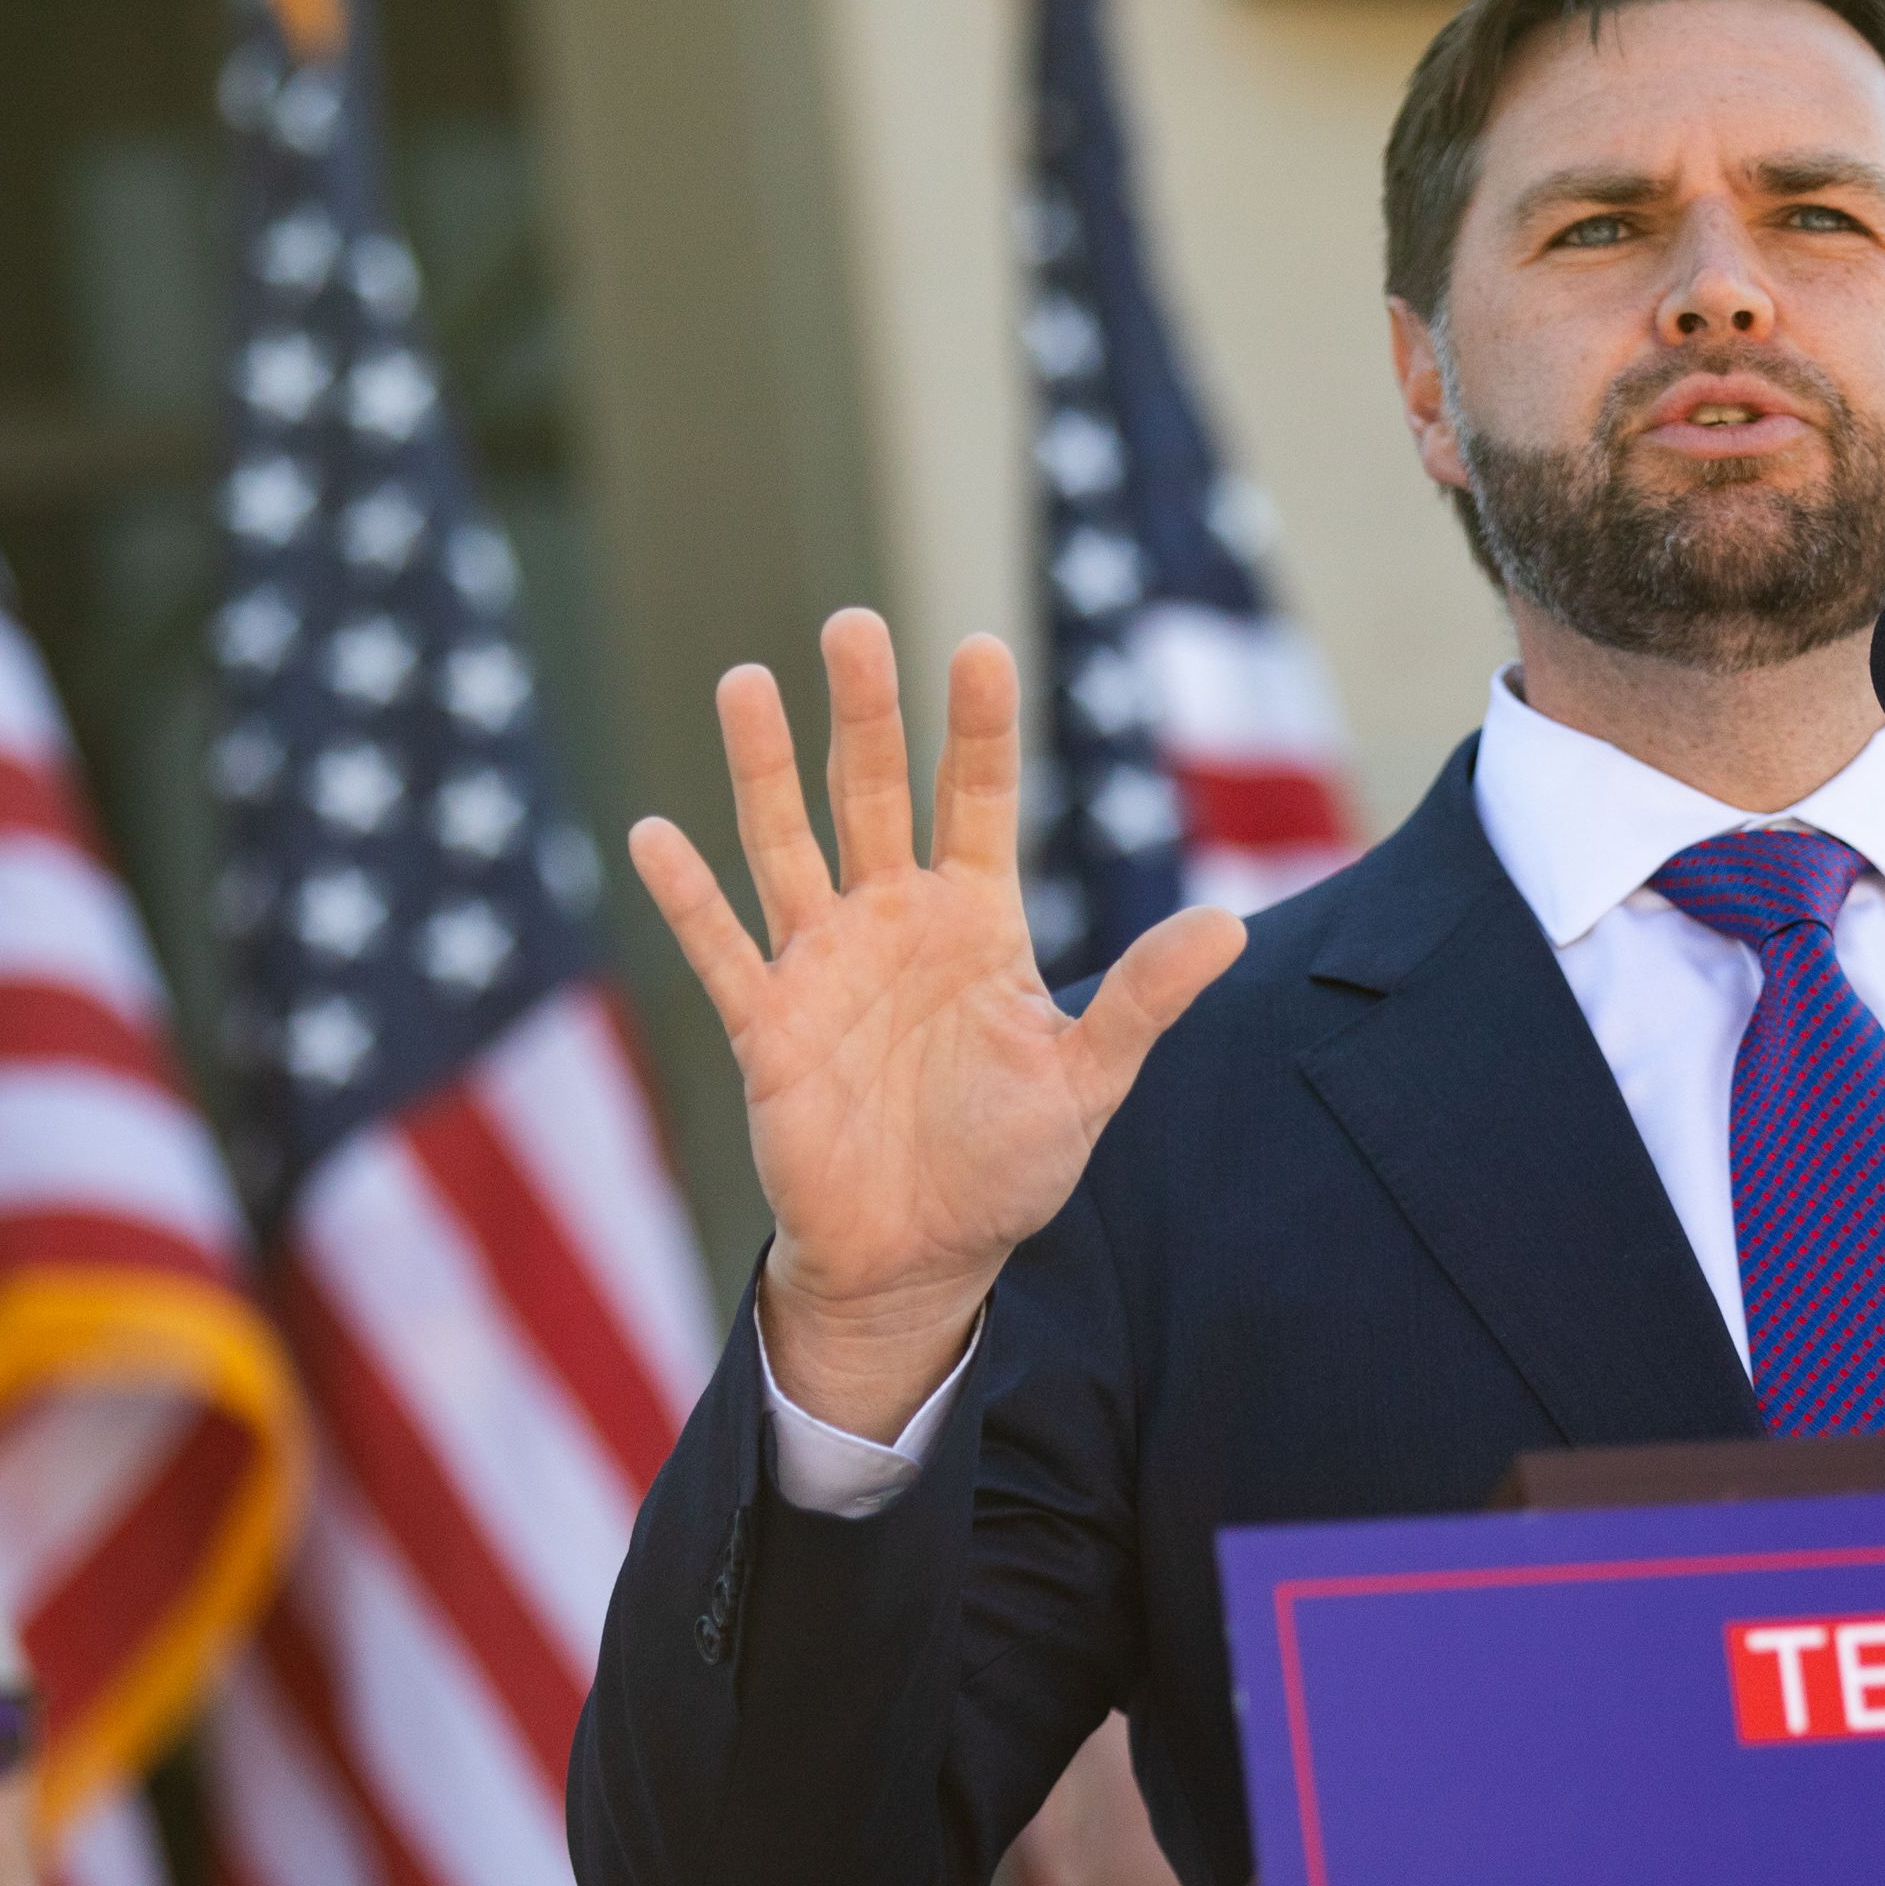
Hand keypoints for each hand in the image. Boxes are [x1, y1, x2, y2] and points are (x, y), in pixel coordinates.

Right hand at [629, 610, 1246, 1438]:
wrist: (922, 1260)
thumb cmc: (1007, 1166)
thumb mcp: (1090, 1080)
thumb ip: (1144, 998)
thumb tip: (1229, 926)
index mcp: (975, 920)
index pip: (976, 799)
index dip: (977, 728)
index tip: (978, 648)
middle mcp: (892, 922)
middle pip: (871, 794)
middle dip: (864, 712)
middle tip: (851, 625)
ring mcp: (823, 967)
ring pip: (785, 846)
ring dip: (762, 769)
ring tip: (744, 681)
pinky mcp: (769, 1027)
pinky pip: (722, 951)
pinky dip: (689, 899)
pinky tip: (655, 835)